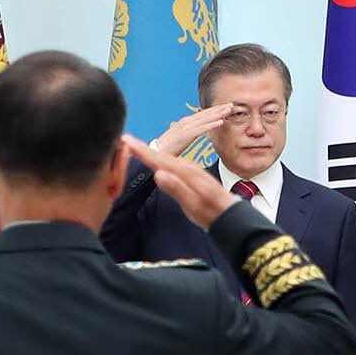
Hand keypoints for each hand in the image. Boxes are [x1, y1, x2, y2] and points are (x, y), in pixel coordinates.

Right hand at [124, 135, 240, 229]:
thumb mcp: (193, 204)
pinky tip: (158, 160)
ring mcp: (192, 170)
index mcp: (186, 173)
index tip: (127, 141)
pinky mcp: (192, 175)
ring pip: (167, 159)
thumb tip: (158, 174)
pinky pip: (173, 163)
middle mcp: (189, 168)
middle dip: (143, 148)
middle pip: (161, 156)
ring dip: (151, 152)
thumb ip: (177, 188)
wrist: (230, 214)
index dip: (142, 151)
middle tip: (125, 139)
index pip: (159, 160)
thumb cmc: (212, 212)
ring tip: (136, 146)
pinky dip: (162, 159)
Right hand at [153, 103, 236, 159]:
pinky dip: (212, 125)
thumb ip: (187, 135)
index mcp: (184, 123)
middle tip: (231, 104)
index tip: (224, 108)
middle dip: (218, 108)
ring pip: (205, 119)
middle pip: (205, 114)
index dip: (213, 110)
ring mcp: (185, 128)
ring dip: (218, 113)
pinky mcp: (185, 136)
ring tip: (229, 110)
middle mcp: (185, 123)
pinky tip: (221, 122)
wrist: (155, 154)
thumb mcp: (179, 140)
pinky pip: (201, 129)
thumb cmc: (166, 150)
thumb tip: (193, 134)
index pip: (201, 115)